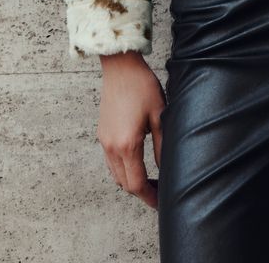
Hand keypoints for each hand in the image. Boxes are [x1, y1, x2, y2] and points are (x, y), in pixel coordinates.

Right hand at [97, 50, 165, 208]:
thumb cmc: (141, 86)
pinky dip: (122, 168)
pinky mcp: (102, 133)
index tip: (160, 202)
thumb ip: (162, 145)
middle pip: (124, 183)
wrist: (120, 66)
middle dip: (141, 191)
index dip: (149, 196)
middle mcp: (111, 147)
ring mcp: (104, 140)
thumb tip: (166, 167)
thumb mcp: (160, 115)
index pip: (136, 184)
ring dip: (130, 181)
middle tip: (158, 191)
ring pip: (115, 174)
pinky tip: (136, 162)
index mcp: (127, 145)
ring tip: (149, 179)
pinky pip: (110, 161)